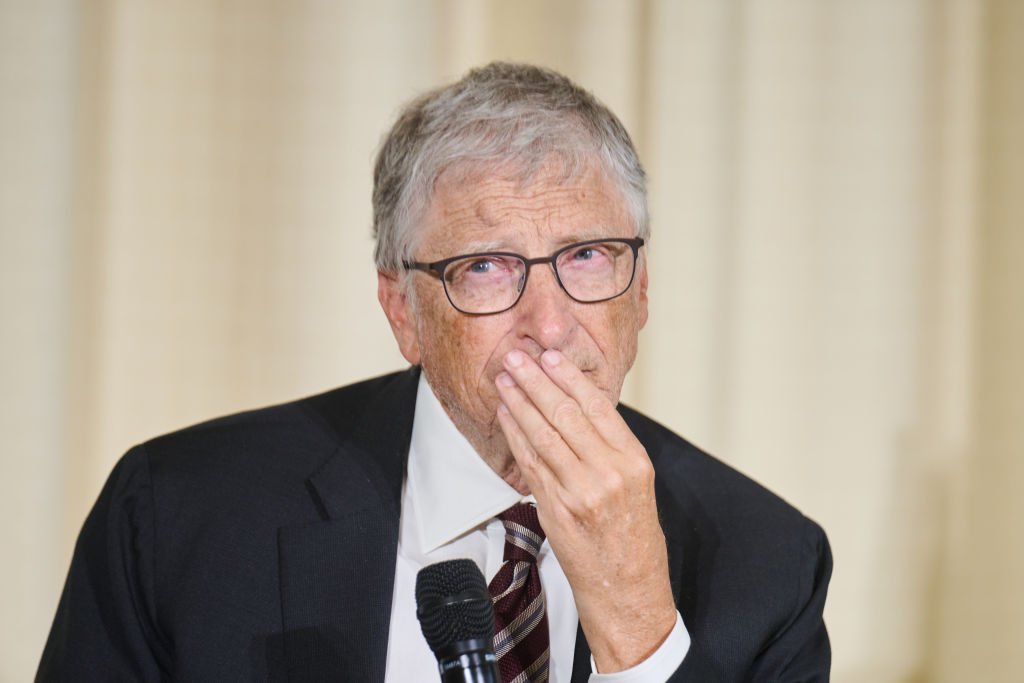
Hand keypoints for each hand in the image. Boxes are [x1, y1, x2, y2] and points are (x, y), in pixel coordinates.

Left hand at [494, 348, 675, 672]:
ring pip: (543, 436)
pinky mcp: (556, 511)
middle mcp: (608, 474)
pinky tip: (506, 416)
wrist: (627, 591)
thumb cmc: (633, 537)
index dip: (569, 378)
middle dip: (536, 382)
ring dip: (520, 403)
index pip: (597, 407)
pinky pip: (531, 464)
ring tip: (505, 379)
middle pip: (566, 415)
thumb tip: (577, 406)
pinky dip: (516, 436)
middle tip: (516, 357)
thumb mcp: (637, 485)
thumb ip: (610, 448)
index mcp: (634, 462)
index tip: (549, 356)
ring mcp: (580, 492)